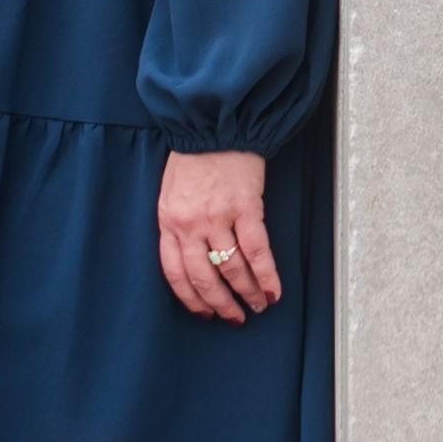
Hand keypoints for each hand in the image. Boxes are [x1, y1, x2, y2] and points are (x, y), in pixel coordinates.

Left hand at [157, 148, 277, 323]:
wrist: (216, 123)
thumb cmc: (194, 155)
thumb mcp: (171, 191)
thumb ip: (178, 223)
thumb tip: (194, 257)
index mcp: (169, 221)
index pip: (175, 273)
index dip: (191, 298)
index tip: (204, 313)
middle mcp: (190, 224)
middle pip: (204, 278)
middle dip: (220, 304)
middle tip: (234, 318)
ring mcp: (217, 217)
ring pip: (232, 269)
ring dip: (247, 293)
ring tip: (258, 306)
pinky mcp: (245, 208)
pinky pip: (257, 251)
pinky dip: (267, 275)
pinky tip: (273, 291)